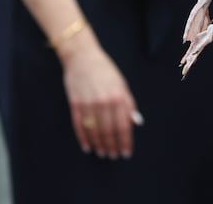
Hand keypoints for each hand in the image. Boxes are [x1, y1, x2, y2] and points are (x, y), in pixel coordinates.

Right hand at [60, 32, 140, 159]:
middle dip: (112, 146)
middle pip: (109, 131)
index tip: (126, 152)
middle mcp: (104, 102)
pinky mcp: (75, 104)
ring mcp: (88, 104)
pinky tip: (88, 146)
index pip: (123, 126)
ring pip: (94, 131)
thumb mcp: (122, 84)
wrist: (82, 57)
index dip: (125, 141)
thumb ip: (129, 104)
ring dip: (99, 145)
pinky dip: (84, 138)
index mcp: (118, 97)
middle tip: (114, 156)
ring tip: (103, 153)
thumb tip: (136, 123)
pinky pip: (79, 126)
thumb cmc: (106, 71)